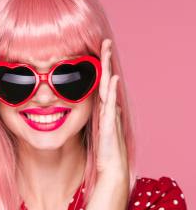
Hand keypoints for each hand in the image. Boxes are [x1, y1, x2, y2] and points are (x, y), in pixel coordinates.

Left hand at [96, 39, 129, 180]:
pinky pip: (109, 106)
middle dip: (106, 61)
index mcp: (104, 109)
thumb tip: (111, 104)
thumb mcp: (102, 128)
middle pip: (106, 80)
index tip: (99, 51)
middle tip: (105, 42)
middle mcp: (108, 108)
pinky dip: (110, 92)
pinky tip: (111, 79)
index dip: (102, 68)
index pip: (102, 84)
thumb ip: (105, 115)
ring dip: (107, 69)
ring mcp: (109, 115)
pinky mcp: (108, 125)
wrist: (111, 168)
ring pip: (107, 87)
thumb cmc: (106, 150)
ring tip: (107, 50)